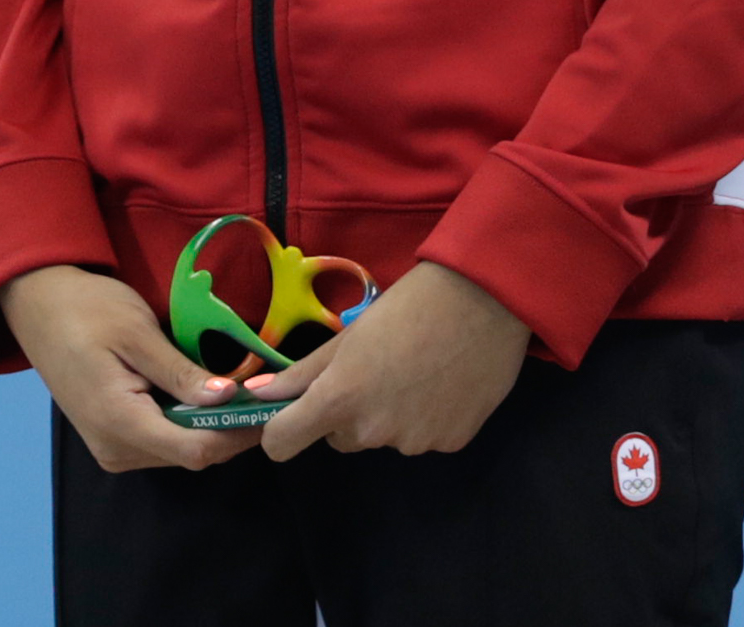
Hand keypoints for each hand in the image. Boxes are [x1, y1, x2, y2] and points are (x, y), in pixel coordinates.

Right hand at [0, 265, 256, 473]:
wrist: (39, 306)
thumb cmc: (87, 309)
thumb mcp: (137, 332)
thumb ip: (180, 373)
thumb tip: (227, 399)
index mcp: (118, 422)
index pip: (195, 450)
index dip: (237, 432)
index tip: (270, 404)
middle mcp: (115, 449)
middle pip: (192, 454)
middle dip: (232, 429)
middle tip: (267, 392)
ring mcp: (112, 449)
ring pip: (182, 451)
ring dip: (214, 427)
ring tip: (245, 391)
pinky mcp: (114, 439)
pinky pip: (165, 441)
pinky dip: (192, 423)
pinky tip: (210, 396)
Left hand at [245, 260, 529, 459]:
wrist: (485, 299)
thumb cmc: (409, 305)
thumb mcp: (349, 334)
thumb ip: (302, 372)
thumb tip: (257, 393)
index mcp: (340, 399)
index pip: (283, 444)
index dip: (281, 431)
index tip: (291, 416)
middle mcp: (373, 431)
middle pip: (340, 437)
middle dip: (347, 412)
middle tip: (376, 369)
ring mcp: (414, 443)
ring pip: (382, 436)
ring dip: (389, 415)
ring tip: (417, 370)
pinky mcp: (451, 444)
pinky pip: (421, 438)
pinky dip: (426, 418)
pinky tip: (443, 383)